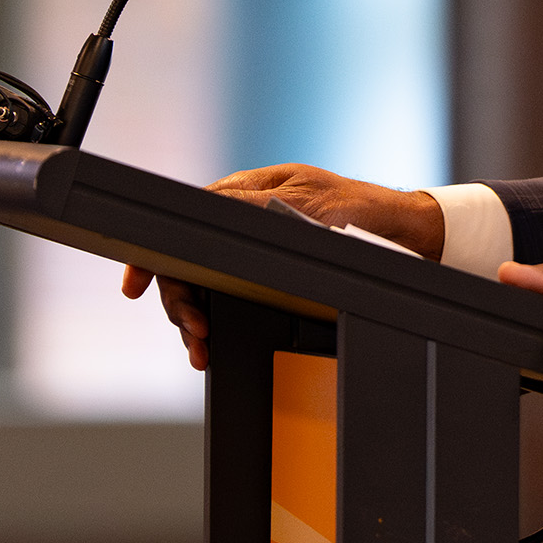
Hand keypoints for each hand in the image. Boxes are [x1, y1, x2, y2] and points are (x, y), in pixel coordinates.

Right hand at [122, 164, 445, 369]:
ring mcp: (255, 249)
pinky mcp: (269, 275)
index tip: (135, 285)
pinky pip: (228, 300)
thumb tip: (200, 209)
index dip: (151, 254)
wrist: (407, 238)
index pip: (180, 220)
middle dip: (179, 300)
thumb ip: (251, 208)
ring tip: (200, 349)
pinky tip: (212, 345)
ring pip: (203, 286)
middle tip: (193, 333)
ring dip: (193, 319)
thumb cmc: (364, 214)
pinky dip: (215, 323)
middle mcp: (244, 220)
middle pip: (186, 262)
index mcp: (246, 194)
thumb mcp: (307, 207)